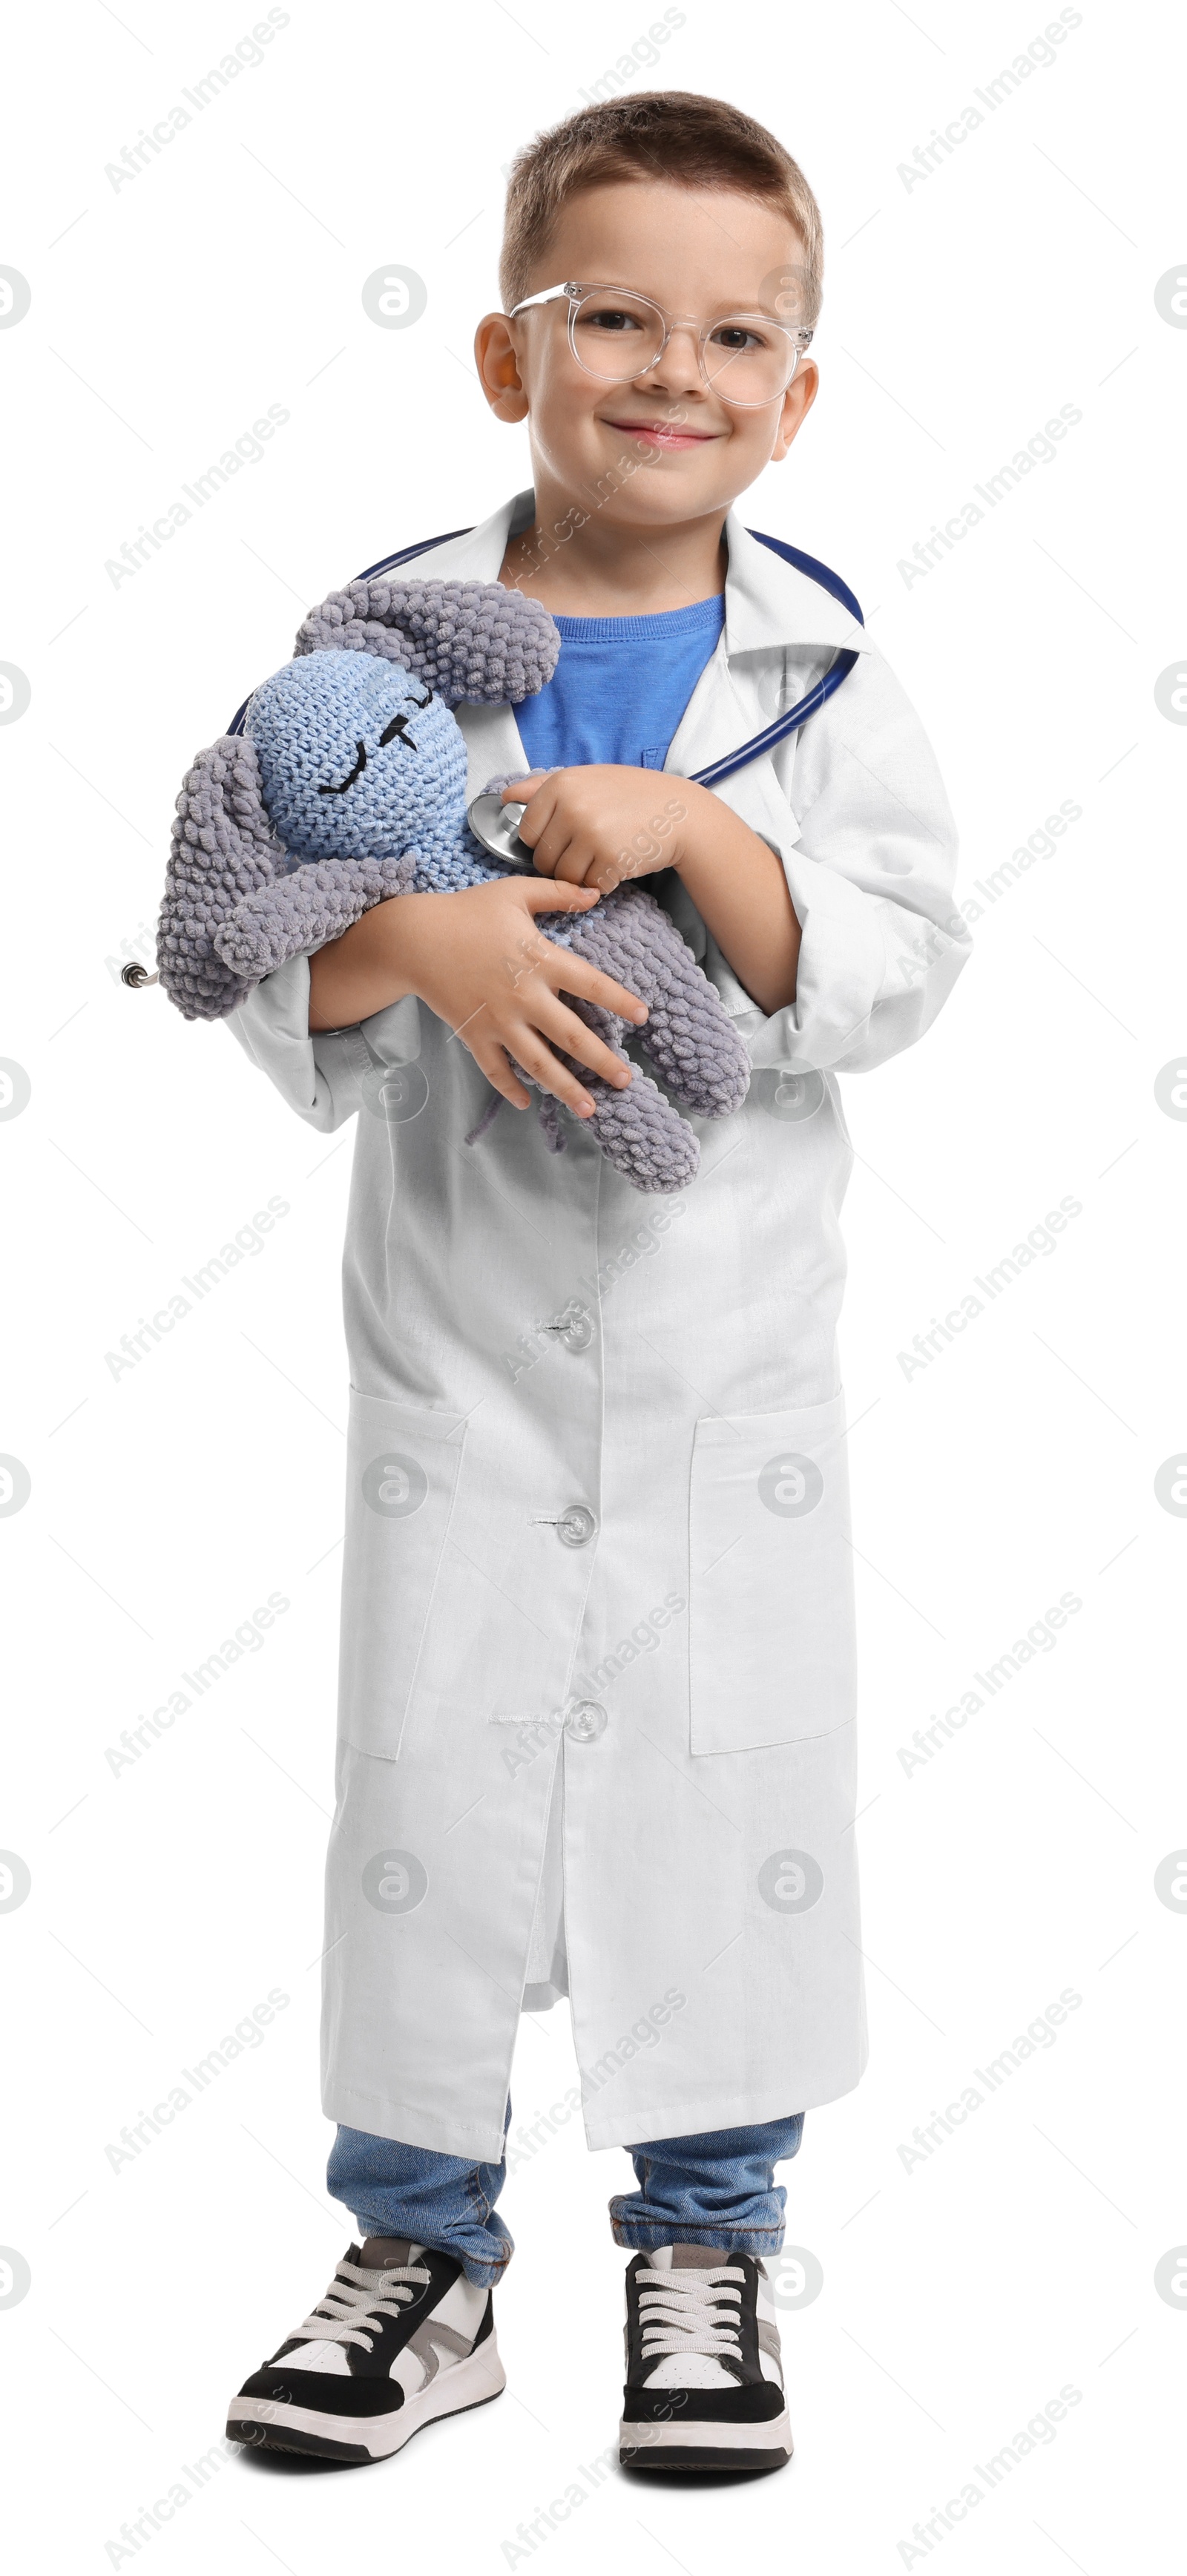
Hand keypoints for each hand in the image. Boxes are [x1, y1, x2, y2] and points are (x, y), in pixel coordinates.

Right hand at [310, 877, 648, 1116]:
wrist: (414, 938)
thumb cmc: (467, 911)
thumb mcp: (515, 892)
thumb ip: (558, 893)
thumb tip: (594, 894)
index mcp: (539, 959)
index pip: (590, 984)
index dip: (619, 1001)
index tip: (643, 1017)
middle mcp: (524, 996)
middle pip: (572, 1035)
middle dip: (601, 1061)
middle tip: (625, 1081)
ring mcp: (498, 1020)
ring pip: (538, 1063)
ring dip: (566, 1089)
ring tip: (590, 1110)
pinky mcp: (474, 1033)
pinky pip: (495, 1069)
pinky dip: (509, 1088)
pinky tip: (526, 1103)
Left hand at [505, 767, 803, 1015]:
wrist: (681, 814)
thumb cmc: (633, 796)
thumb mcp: (587, 778)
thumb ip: (543, 787)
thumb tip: (504, 796)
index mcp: (561, 783)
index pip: (528, 831)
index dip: (545, 841)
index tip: (566, 838)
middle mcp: (572, 806)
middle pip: (543, 858)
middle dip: (561, 863)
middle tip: (589, 852)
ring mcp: (590, 834)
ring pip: (563, 877)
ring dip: (580, 877)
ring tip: (602, 858)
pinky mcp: (609, 860)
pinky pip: (588, 886)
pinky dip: (600, 883)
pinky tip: (617, 865)